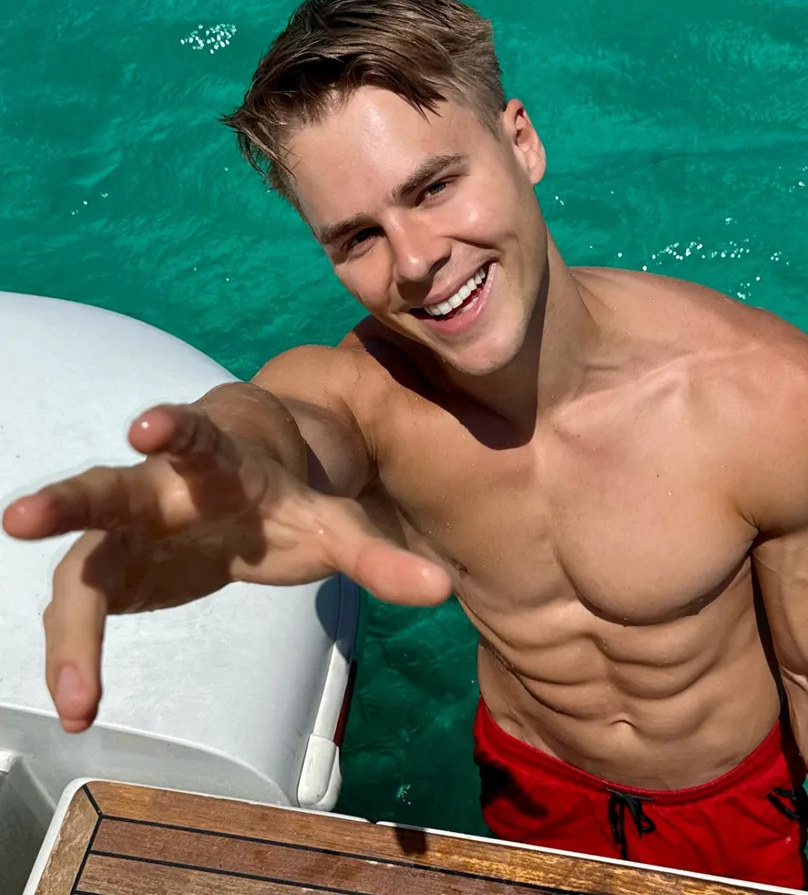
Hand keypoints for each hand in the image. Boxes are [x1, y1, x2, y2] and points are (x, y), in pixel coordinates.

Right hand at [2, 404, 452, 732]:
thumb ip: (379, 558)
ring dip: (69, 620)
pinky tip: (82, 705)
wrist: (244, 486)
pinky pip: (82, 608)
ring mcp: (131, 528)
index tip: (149, 424)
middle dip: (75, 499)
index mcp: (224, 466)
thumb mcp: (334, 527)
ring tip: (74, 691)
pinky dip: (78, 654)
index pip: (199, 439)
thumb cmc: (287, 499)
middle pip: (115, 488)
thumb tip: (442, 591)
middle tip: (23, 514)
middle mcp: (164, 488)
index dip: (176, 430)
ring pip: (83, 557)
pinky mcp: (115, 567)